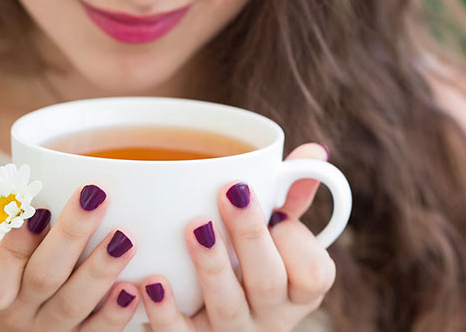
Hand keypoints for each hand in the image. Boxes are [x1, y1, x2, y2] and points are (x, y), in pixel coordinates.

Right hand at [0, 183, 141, 330]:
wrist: (17, 314)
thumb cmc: (10, 258)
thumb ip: (8, 214)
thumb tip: (35, 174)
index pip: (1, 266)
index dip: (19, 240)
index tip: (41, 208)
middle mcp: (17, 312)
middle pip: (43, 277)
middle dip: (71, 234)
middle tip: (96, 197)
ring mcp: (48, 329)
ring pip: (72, 304)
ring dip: (100, 270)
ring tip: (125, 238)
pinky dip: (115, 314)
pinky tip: (134, 289)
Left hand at [139, 143, 336, 330]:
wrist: (216, 319)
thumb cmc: (253, 263)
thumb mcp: (278, 237)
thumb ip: (293, 197)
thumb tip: (314, 151)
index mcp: (298, 290)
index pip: (313, 275)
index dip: (298, 243)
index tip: (277, 213)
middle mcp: (271, 317)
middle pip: (268, 283)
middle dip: (251, 236)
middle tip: (232, 193)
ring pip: (227, 308)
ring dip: (212, 266)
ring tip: (195, 227)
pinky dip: (164, 311)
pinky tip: (150, 282)